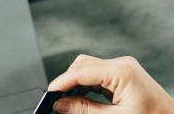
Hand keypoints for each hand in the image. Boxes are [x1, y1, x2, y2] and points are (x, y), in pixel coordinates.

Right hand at [48, 54, 173, 113]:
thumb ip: (85, 110)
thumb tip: (61, 104)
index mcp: (122, 71)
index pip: (81, 71)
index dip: (61, 82)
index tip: (48, 95)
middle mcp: (122, 64)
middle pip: (82, 65)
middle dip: (67, 82)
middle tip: (56, 102)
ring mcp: (124, 67)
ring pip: (88, 68)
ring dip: (76, 83)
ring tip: (68, 103)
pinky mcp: (124, 74)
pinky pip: (98, 74)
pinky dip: (87, 85)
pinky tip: (82, 99)